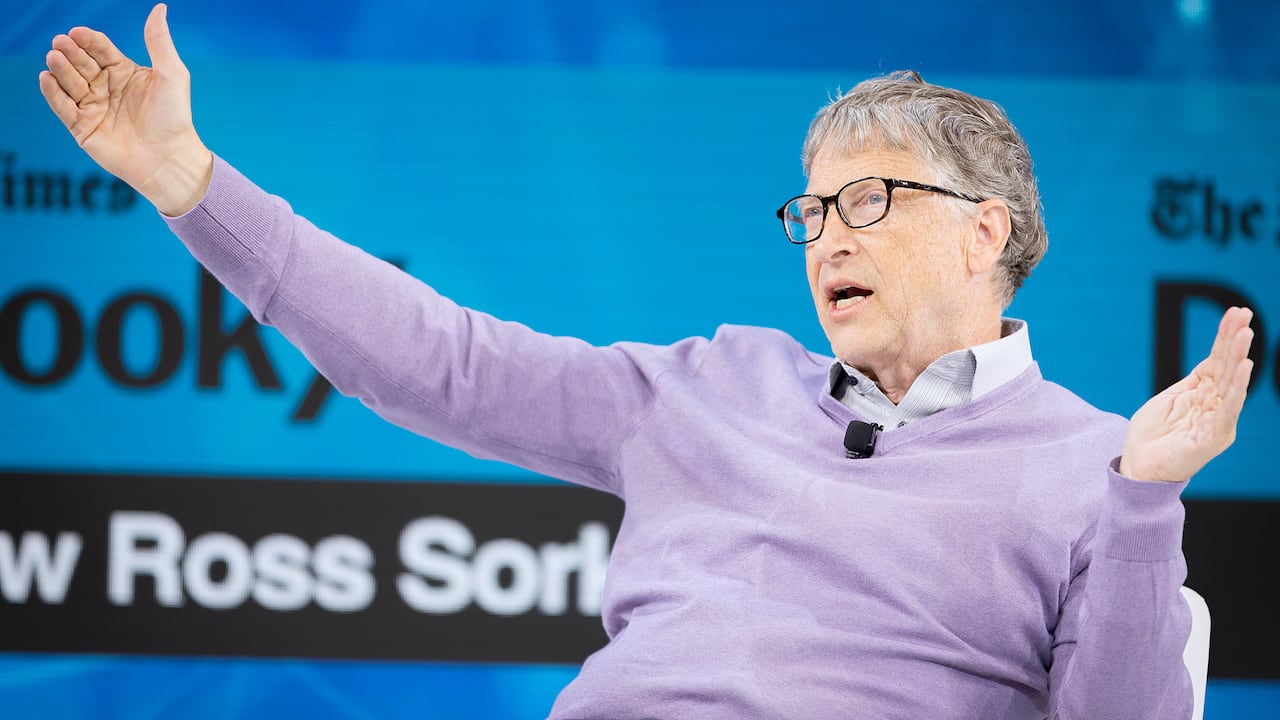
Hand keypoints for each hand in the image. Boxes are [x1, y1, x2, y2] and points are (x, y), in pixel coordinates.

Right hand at [38, 3, 211, 215]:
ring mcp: (93, 107)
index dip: (88, 39)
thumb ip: (160, 41)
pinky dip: (52, 93)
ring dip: (60, 69)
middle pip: (82, 63)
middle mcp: (106, 88)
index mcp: (124, 72)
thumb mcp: (172, 75)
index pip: (100, 48)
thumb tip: (160, 8)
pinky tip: (46, 78)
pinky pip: (62, 107)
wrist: (170, 159)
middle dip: (71, 52)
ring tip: (54, 57)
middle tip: (61, 43)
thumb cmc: (175, 117)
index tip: (79, 33)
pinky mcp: (83, 128)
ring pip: (69, 83)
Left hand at [1120, 306, 1254, 482]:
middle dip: (1235, 340)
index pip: (1218, 360)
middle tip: (1245, 315)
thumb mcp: (1170, 400)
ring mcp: (1216, 422)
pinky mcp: (1211, 438)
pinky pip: (1226, 410)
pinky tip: (1243, 369)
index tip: (1236, 312)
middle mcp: (1215, 406)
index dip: (1225, 336)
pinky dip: (1236, 389)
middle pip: (1227, 368)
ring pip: (1231, 384)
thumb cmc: (1153, 437)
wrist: (1139, 469)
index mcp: (1203, 395)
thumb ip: (1193, 382)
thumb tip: (1212, 359)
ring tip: (1246, 335)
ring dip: (1238, 358)